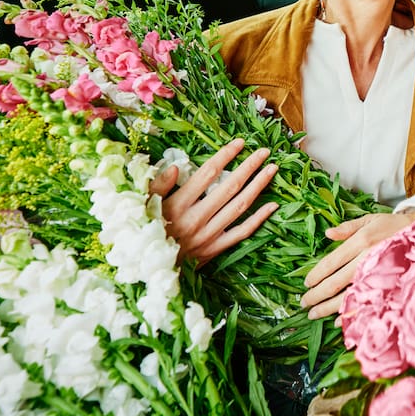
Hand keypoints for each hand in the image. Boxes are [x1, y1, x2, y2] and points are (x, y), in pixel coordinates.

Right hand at [150, 138, 277, 264]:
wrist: (148, 272)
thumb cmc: (144, 233)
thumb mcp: (142, 206)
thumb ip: (157, 186)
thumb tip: (177, 167)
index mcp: (177, 204)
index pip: (208, 173)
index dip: (226, 155)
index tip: (240, 143)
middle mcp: (196, 218)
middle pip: (229, 187)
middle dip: (249, 166)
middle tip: (264, 152)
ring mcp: (208, 235)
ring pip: (239, 206)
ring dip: (258, 186)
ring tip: (272, 170)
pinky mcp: (215, 249)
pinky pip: (241, 232)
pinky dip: (259, 218)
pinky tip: (272, 205)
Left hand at [301, 210, 414, 319]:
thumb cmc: (392, 226)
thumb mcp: (370, 219)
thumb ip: (348, 227)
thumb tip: (327, 234)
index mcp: (361, 241)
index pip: (332, 261)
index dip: (317, 274)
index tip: (306, 284)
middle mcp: (367, 259)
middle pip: (336, 281)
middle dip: (317, 294)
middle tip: (304, 303)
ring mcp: (377, 275)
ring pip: (348, 295)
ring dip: (328, 307)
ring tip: (314, 313)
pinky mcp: (386, 286)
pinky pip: (366, 303)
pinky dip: (350, 313)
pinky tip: (338, 320)